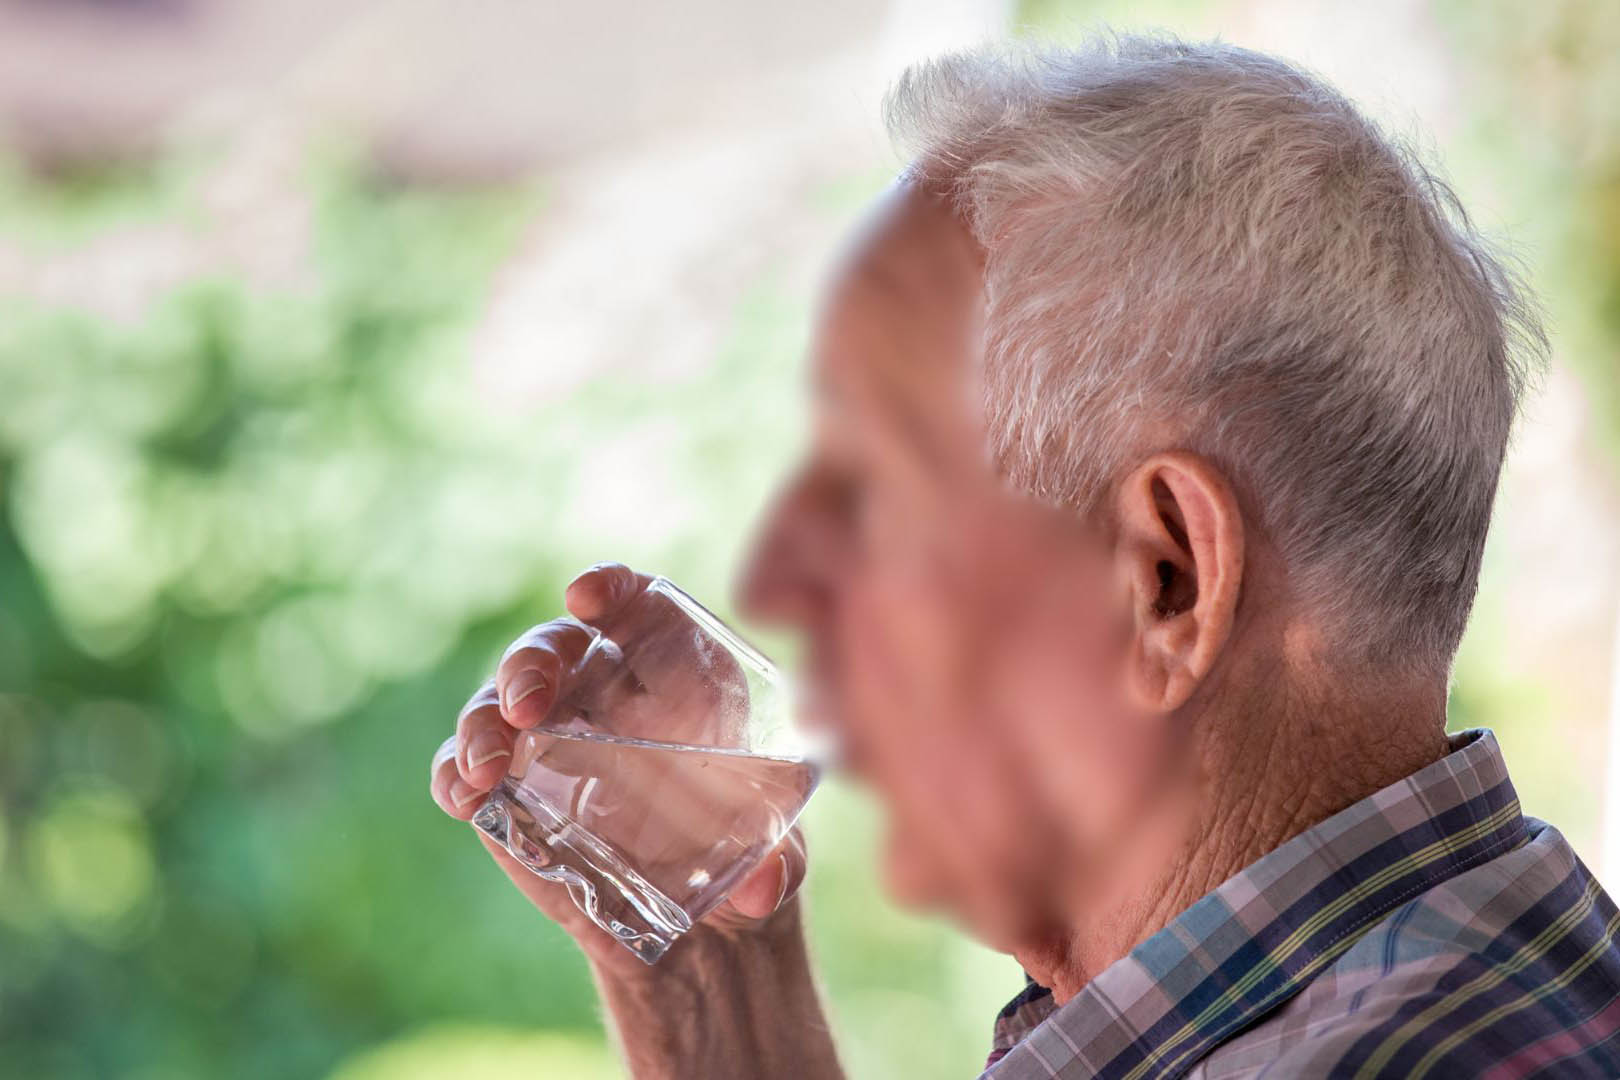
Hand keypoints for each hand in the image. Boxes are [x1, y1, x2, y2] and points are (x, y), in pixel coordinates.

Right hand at [429, 562, 807, 976]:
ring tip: (485, 766)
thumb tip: (763, 889)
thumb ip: (778, 866)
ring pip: (498, 702)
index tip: (587, 598)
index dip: (610, 587)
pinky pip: (467, 767)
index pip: (637, 603)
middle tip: (526, 704)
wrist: (699, 929)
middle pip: (555, 646)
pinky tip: (462, 795)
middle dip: (531, 662)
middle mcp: (606, 694)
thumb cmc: (748, 861)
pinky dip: (454, 774)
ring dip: (483, 721)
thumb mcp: (779, 861)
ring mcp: (550, 741)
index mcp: (679, 676)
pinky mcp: (511, 795)